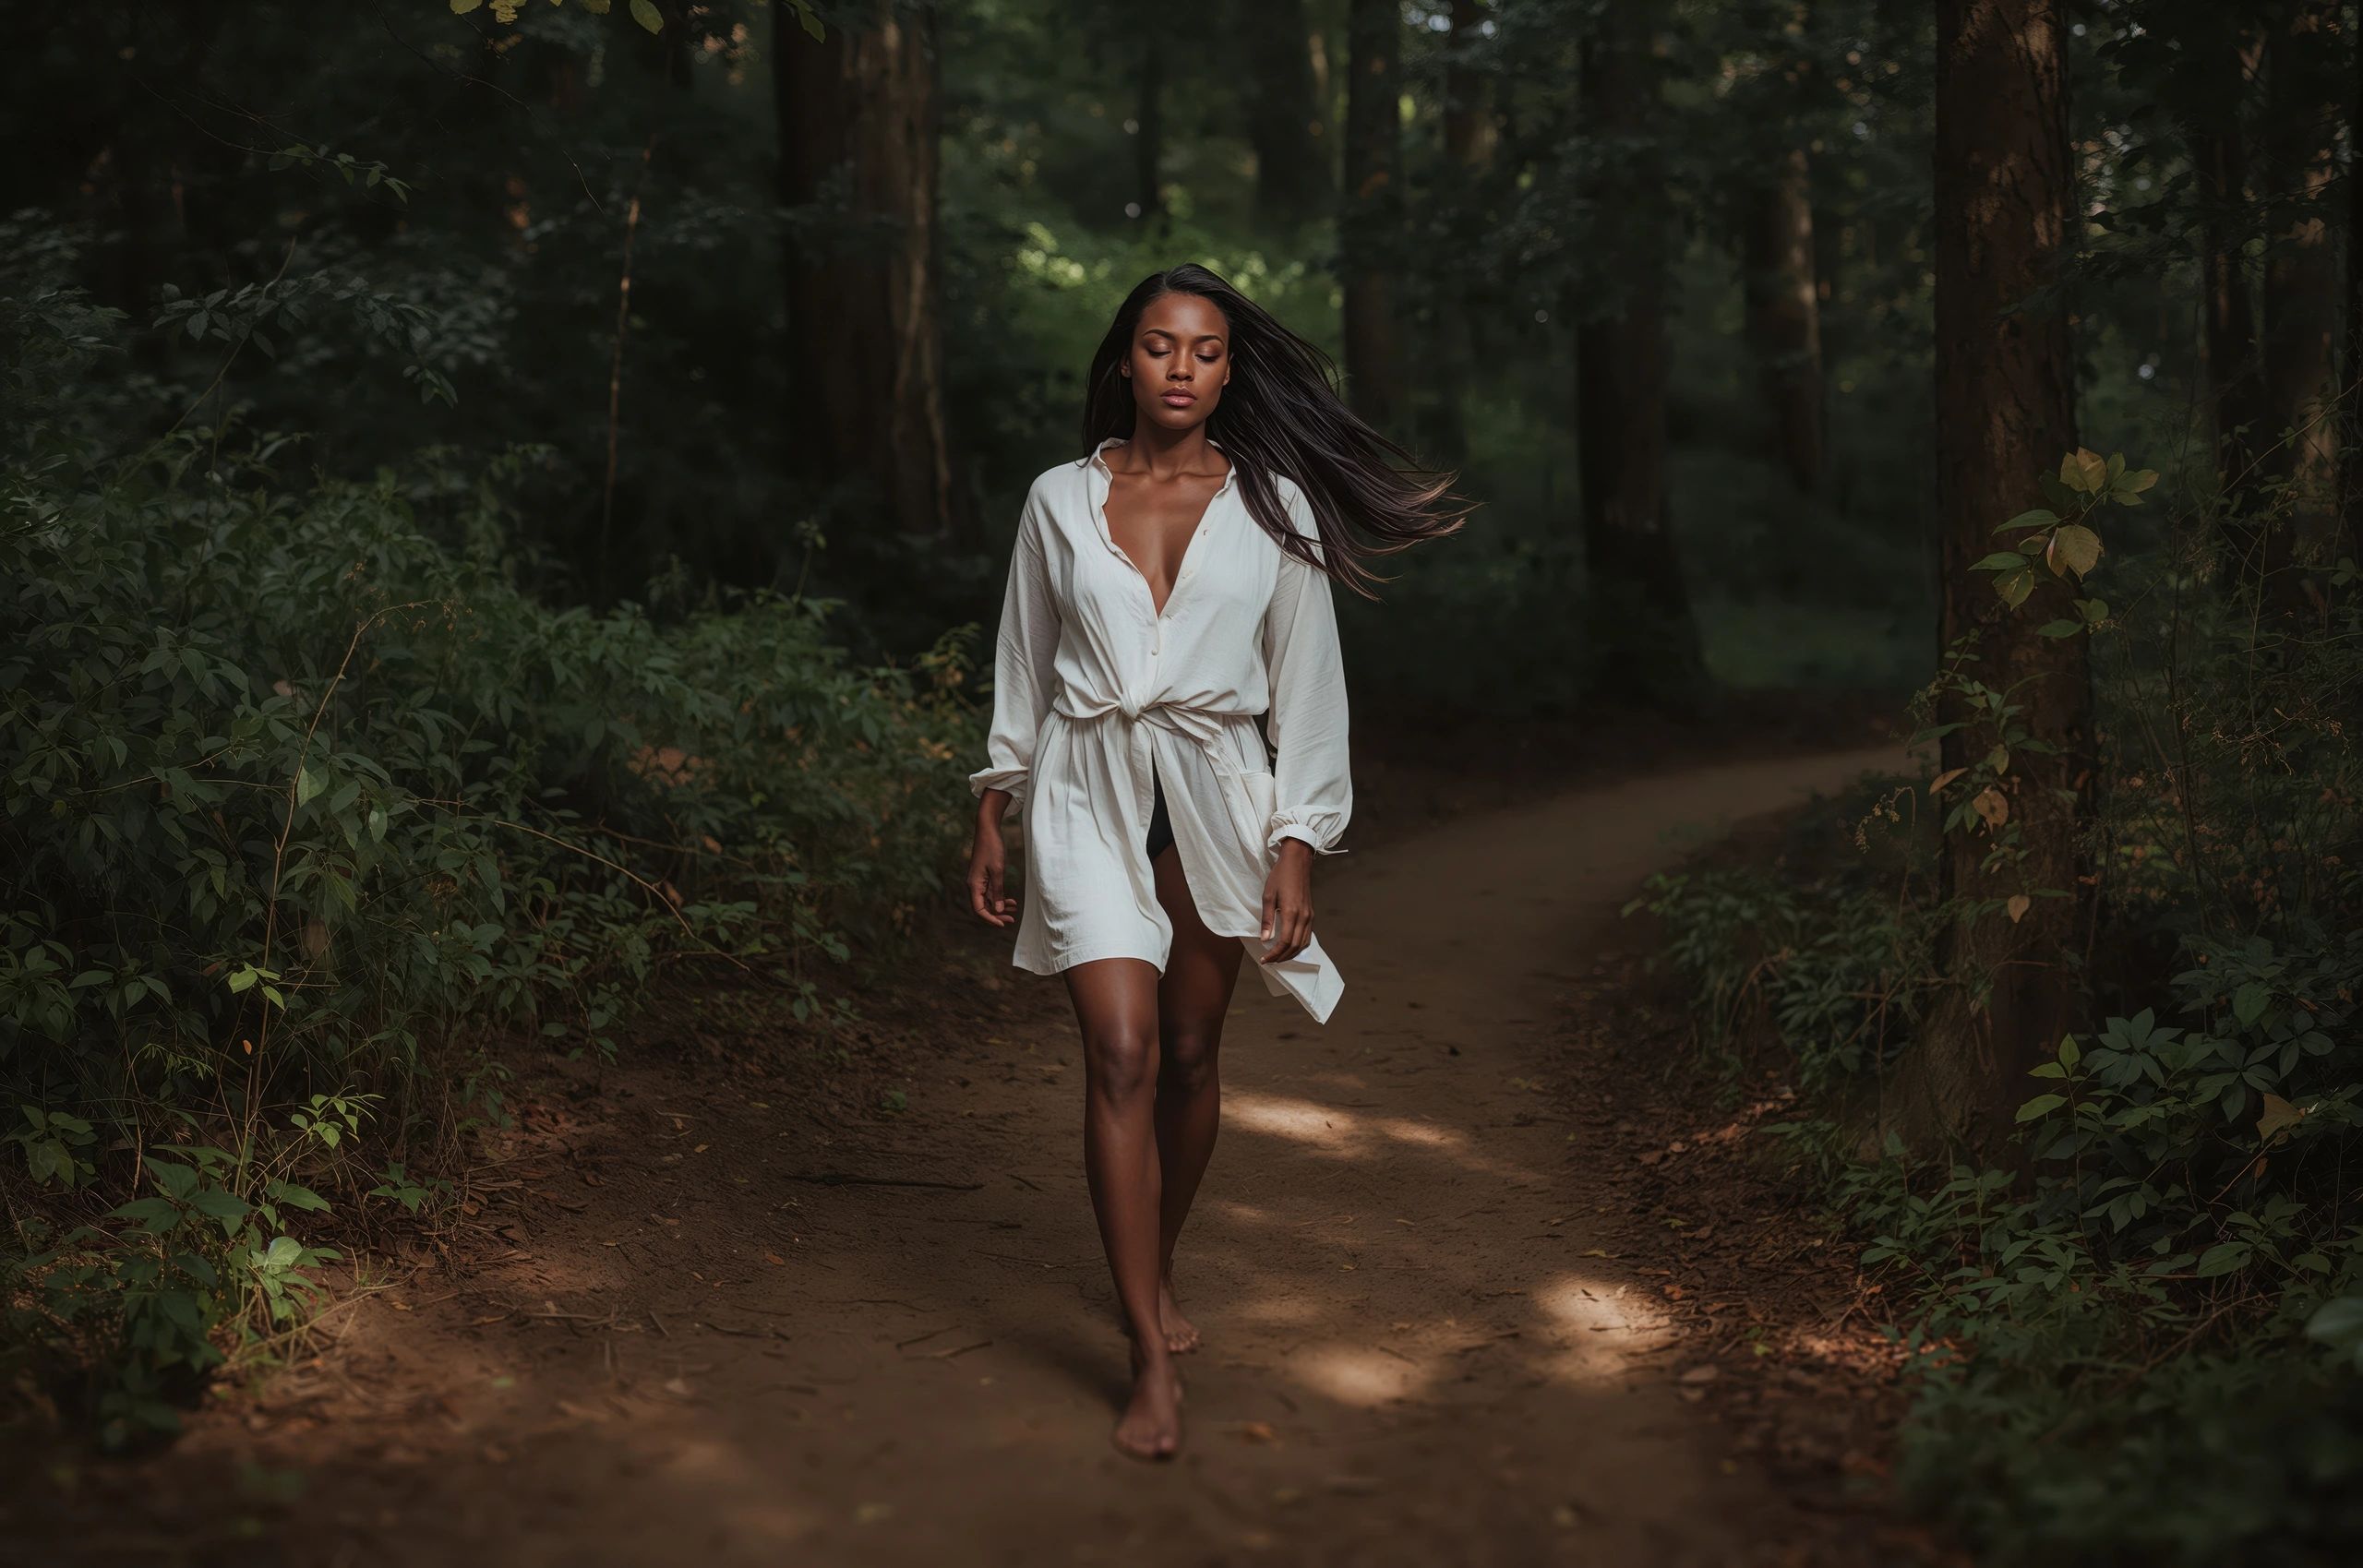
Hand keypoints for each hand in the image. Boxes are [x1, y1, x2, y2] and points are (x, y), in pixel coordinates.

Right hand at [968, 822, 1017, 927]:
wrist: (987, 830)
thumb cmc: (991, 848)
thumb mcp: (997, 870)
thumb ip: (998, 891)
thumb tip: (998, 910)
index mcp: (974, 885)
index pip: (979, 909)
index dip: (990, 919)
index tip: (1003, 923)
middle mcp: (974, 885)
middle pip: (983, 907)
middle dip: (996, 915)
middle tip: (1012, 919)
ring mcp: (978, 881)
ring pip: (988, 900)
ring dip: (999, 906)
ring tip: (1014, 908)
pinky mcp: (983, 876)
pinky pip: (990, 892)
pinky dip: (999, 897)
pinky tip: (1011, 900)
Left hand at [1259, 840, 1314, 962]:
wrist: (1297, 862)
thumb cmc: (1280, 876)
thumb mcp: (1268, 896)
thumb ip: (1267, 920)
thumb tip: (1264, 939)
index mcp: (1291, 913)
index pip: (1284, 942)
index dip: (1274, 954)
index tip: (1264, 959)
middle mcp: (1303, 917)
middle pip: (1294, 946)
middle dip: (1281, 957)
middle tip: (1269, 961)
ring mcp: (1309, 916)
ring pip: (1303, 943)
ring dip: (1291, 954)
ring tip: (1278, 957)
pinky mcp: (1311, 914)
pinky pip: (1307, 936)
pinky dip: (1298, 945)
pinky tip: (1289, 947)